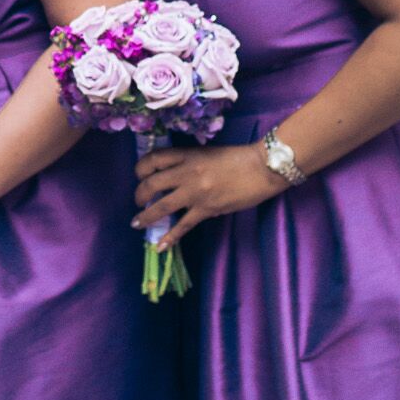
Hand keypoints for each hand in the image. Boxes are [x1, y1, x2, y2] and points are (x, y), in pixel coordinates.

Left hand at [133, 141, 285, 249]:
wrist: (262, 168)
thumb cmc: (238, 158)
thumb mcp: (207, 153)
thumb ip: (188, 162)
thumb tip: (173, 179)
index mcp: (187, 154)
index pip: (153, 159)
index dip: (140, 168)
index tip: (139, 175)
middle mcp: (186, 172)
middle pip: (151, 183)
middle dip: (139, 194)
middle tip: (138, 200)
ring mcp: (195, 192)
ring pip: (162, 206)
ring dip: (146, 216)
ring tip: (137, 223)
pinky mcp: (207, 209)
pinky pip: (183, 225)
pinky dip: (170, 237)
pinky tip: (160, 246)